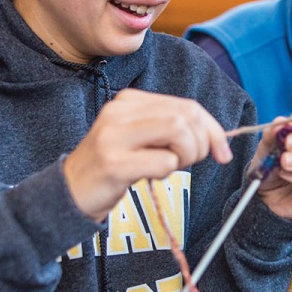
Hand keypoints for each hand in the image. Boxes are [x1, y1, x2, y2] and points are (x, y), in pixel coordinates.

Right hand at [64, 89, 231, 221]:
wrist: (69, 191)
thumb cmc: (112, 166)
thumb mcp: (141, 139)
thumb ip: (171, 129)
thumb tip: (216, 137)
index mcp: (129, 101)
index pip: (186, 105)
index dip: (213, 129)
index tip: (222, 152)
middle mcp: (120, 111)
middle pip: (186, 116)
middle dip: (201, 144)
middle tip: (188, 163)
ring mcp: (114, 135)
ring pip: (178, 131)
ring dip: (187, 155)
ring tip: (170, 167)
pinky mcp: (113, 163)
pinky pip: (162, 162)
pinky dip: (167, 172)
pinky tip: (151, 176)